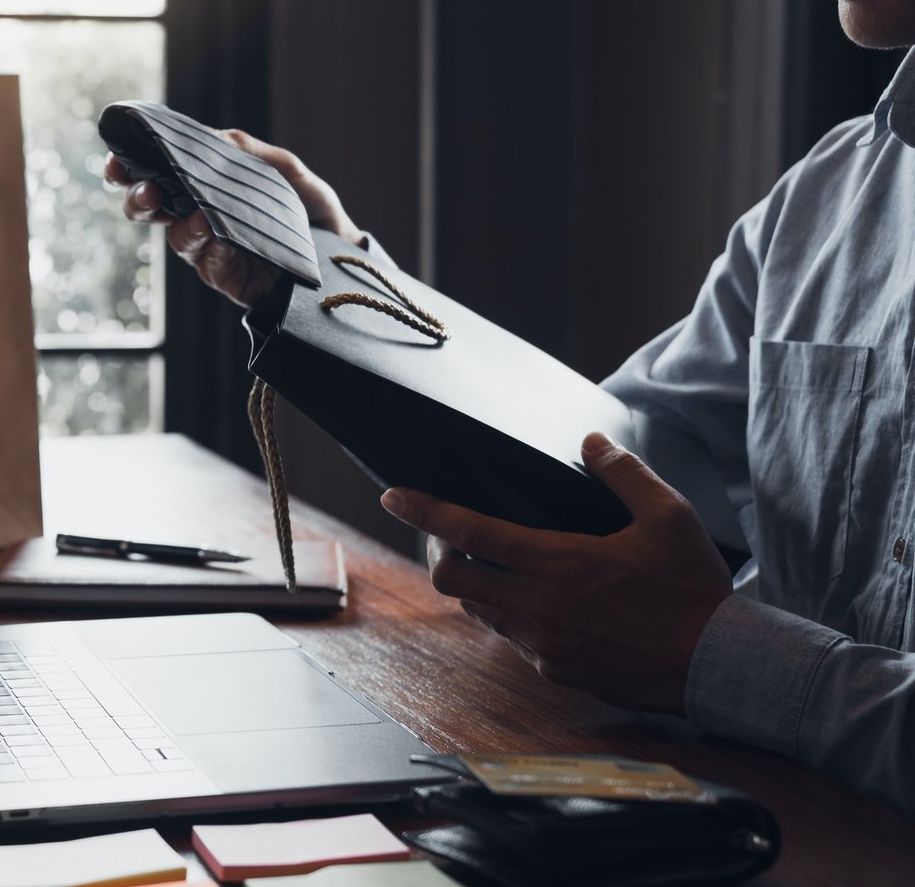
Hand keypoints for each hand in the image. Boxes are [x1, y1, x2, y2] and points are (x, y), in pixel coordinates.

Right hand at [104, 129, 364, 306]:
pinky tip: (218, 239)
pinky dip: (209, 249)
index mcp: (203, 184)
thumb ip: (246, 152)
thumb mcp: (285, 170)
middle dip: (138, 199)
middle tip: (146, 192)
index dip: (131, 165)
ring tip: (196, 217)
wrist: (342, 255)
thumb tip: (213, 137)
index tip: (117, 158)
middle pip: (150, 208)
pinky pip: (207, 262)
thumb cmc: (309, 209)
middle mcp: (197, 215)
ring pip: (174, 238)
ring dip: (179, 226)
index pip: (158, 171)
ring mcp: (208, 248)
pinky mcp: (224, 276)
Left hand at [380, 432, 732, 713]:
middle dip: (438, 553)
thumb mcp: (669, 517)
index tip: (393, 496)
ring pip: (479, 611)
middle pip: (452, 580)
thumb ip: (624, 474)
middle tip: (446, 535)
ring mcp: (543, 644)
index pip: (469, 534)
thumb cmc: (692, 588)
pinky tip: (536, 601)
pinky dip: (509, 615)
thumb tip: (591, 442)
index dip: (424, 512)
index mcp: (558, 563)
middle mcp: (538, 606)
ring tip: (493, 564)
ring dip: (475, 586)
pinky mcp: (555, 671)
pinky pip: (512, 638)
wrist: (719, 665)